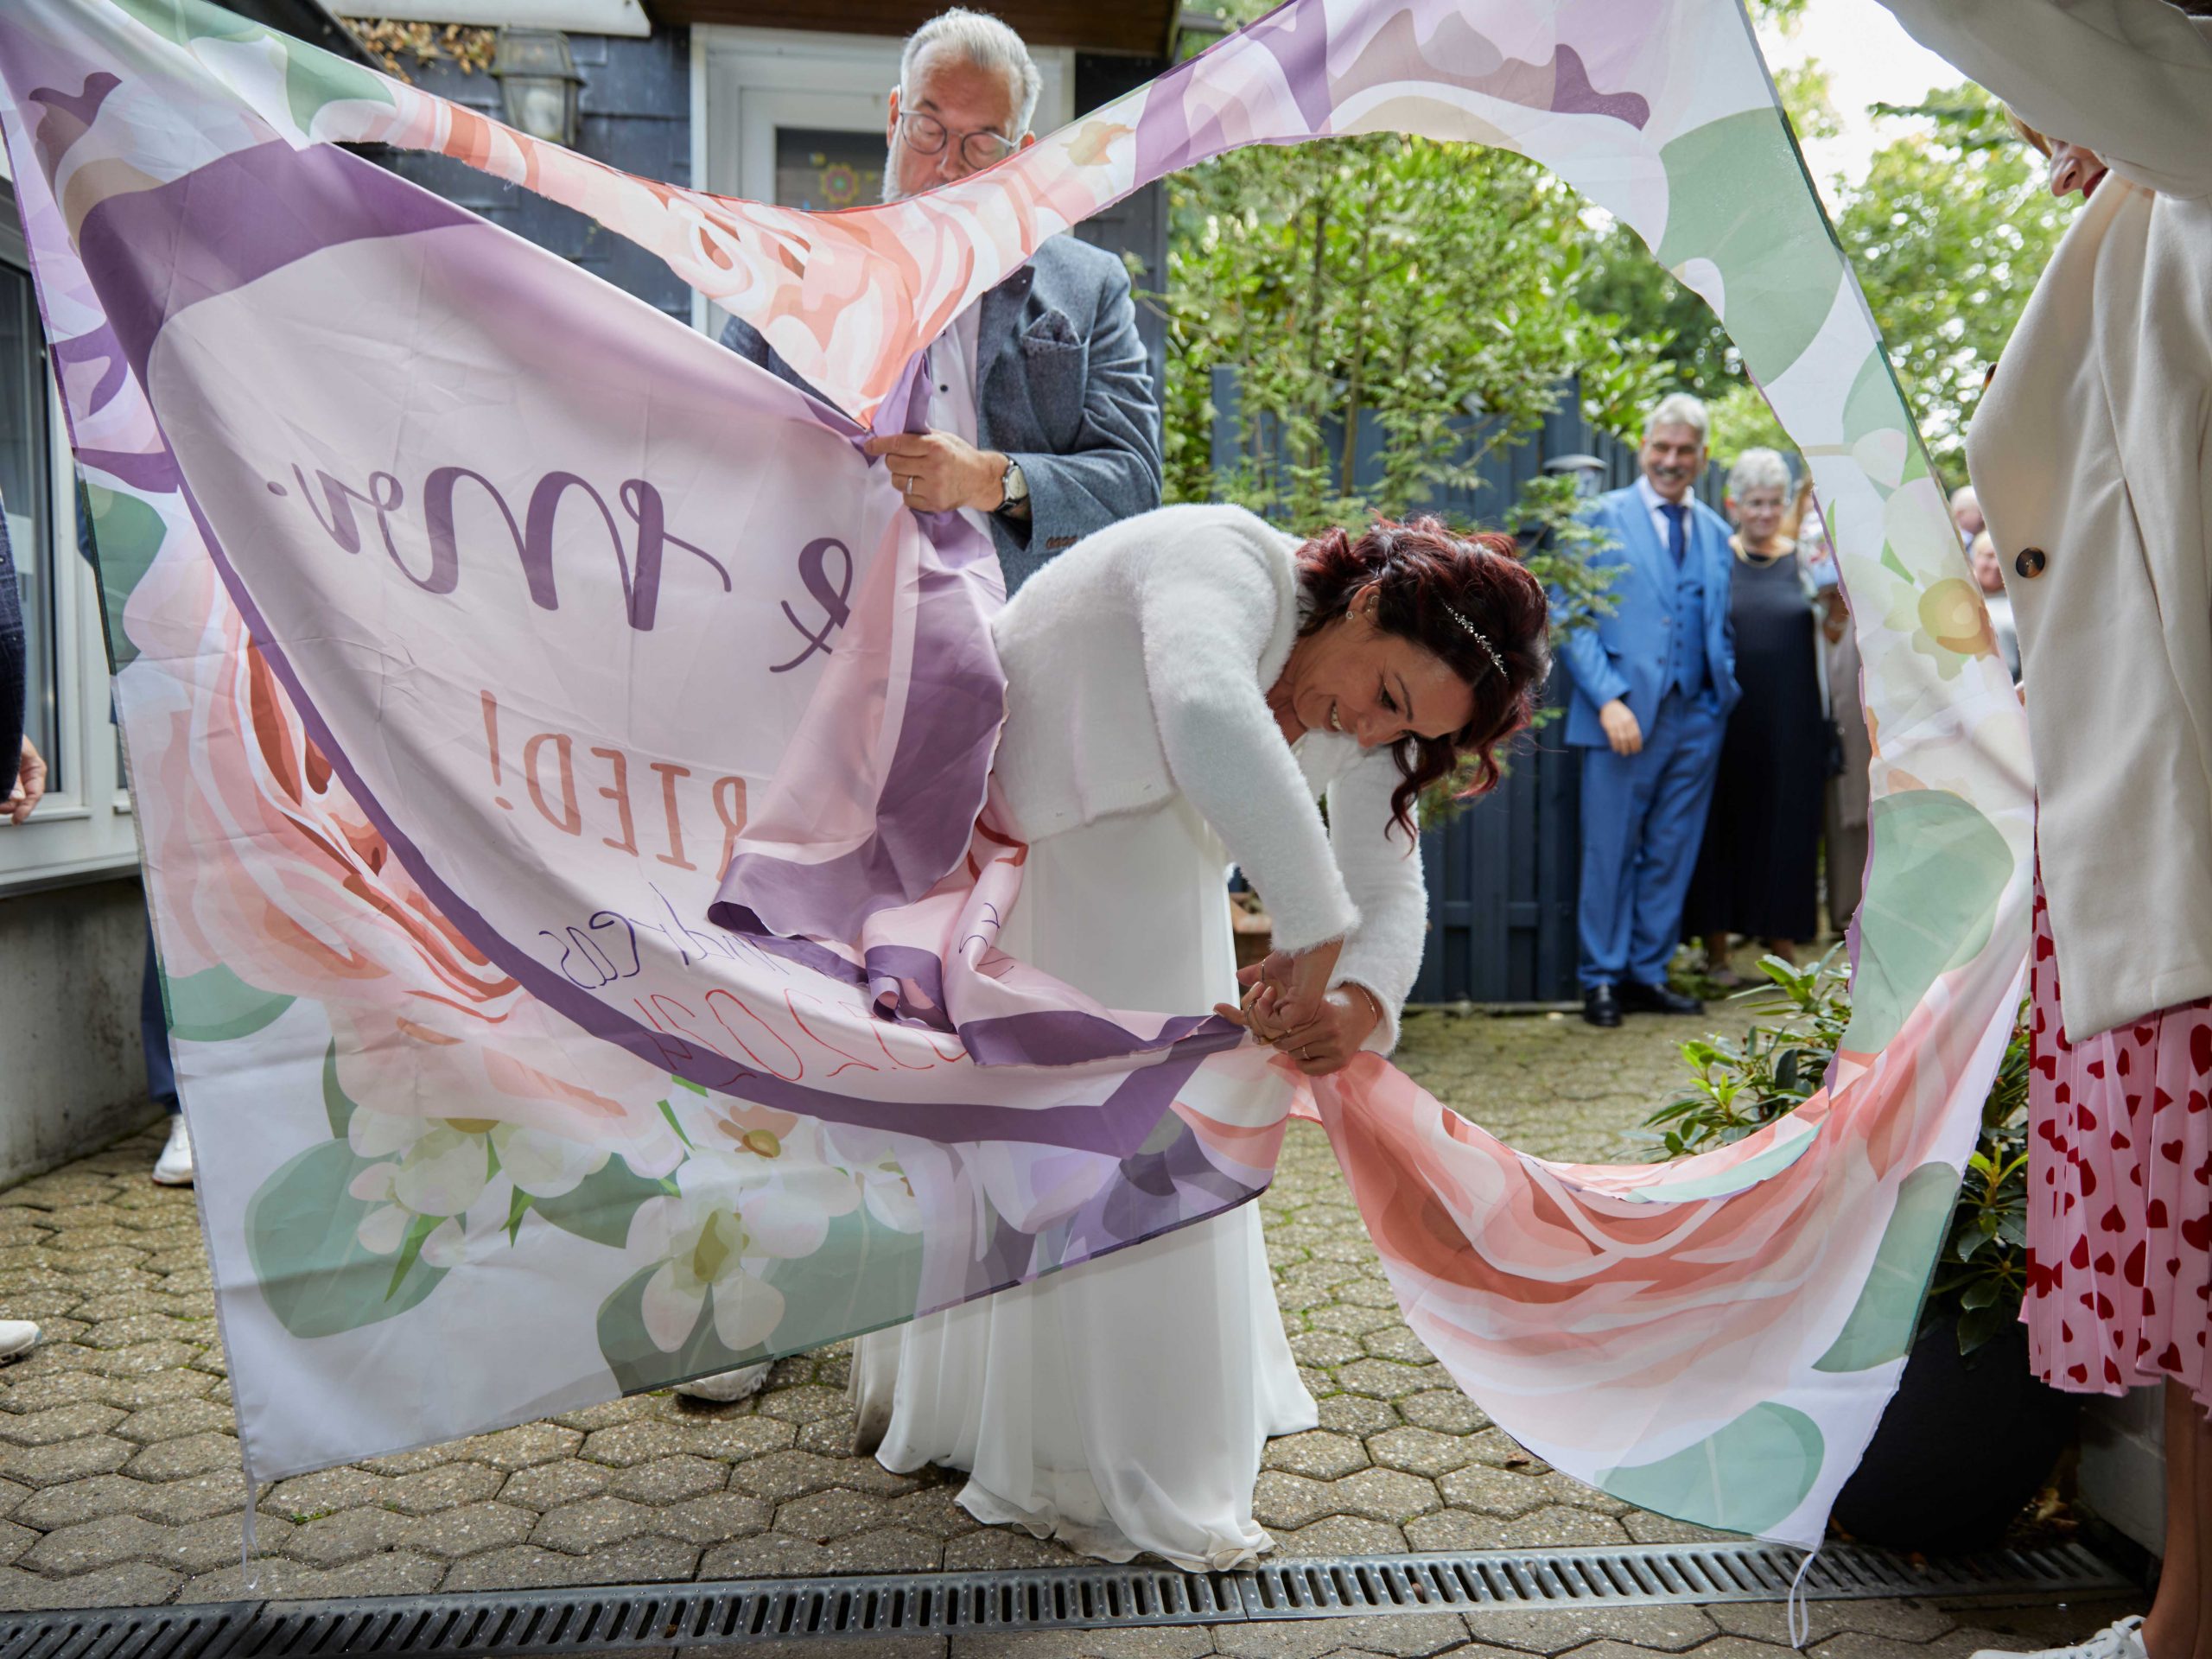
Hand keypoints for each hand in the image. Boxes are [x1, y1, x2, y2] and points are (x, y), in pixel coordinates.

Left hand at [5, 738, 45, 824]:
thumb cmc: (5, 732)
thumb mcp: (13, 755)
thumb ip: (14, 778)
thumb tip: (17, 798)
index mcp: (34, 767)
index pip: (35, 794)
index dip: (27, 808)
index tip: (17, 819)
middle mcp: (23, 774)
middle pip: (20, 799)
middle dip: (10, 806)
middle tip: (0, 808)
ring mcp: (9, 775)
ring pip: (8, 796)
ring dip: (2, 802)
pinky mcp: (2, 777)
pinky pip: (2, 791)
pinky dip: (0, 796)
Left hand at [862, 431, 1005, 514]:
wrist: (981, 480)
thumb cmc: (960, 456)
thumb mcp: (944, 438)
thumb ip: (920, 436)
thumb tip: (893, 433)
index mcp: (935, 447)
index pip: (898, 444)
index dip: (880, 445)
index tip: (869, 445)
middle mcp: (933, 468)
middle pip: (894, 464)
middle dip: (893, 460)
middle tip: (902, 459)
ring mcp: (933, 488)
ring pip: (898, 482)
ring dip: (900, 477)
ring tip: (913, 474)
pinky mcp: (934, 504)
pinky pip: (907, 499)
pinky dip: (909, 492)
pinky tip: (920, 487)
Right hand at [1212, 939, 1342, 1042]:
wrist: (1310, 943)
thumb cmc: (1296, 953)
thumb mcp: (1270, 967)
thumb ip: (1256, 975)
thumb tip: (1239, 976)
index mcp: (1288, 1007)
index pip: (1261, 1023)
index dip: (1238, 1017)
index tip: (1217, 1007)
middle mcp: (1295, 1016)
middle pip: (1261, 1029)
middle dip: (1248, 1010)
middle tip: (1256, 988)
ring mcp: (1300, 1016)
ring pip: (1267, 1029)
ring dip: (1257, 1008)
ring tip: (1264, 987)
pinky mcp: (1302, 1012)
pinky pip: (1276, 1023)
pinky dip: (1265, 1009)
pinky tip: (1269, 991)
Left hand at [1267, 985, 1384, 1075]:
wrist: (1363, 1012)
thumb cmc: (1333, 1005)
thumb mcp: (1315, 1001)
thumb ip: (1296, 1011)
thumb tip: (1267, 1022)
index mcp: (1322, 1011)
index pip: (1288, 1025)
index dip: (1278, 1028)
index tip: (1276, 1028)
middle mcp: (1329, 1029)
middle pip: (1290, 1041)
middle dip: (1282, 1041)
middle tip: (1281, 1039)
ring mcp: (1336, 1046)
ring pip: (1298, 1055)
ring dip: (1292, 1052)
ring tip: (1296, 1046)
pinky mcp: (1341, 1061)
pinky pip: (1310, 1069)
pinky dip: (1303, 1064)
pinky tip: (1306, 1056)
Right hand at [1598, 698, 1641, 755]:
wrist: (1608, 704)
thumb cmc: (1620, 711)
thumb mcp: (1629, 715)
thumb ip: (1632, 725)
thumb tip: (1635, 738)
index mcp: (1631, 720)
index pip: (1636, 734)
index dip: (1637, 743)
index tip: (1638, 749)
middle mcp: (1624, 722)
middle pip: (1629, 738)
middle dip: (1631, 747)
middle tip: (1631, 753)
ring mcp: (1616, 724)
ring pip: (1621, 739)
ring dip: (1623, 748)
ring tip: (1624, 753)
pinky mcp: (1609, 726)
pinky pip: (1612, 738)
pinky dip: (1615, 745)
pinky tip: (1616, 749)